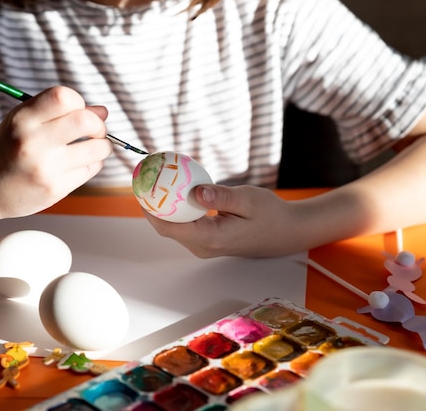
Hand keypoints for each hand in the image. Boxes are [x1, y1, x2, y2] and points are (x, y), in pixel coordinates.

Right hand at [0, 86, 111, 221]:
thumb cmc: (5, 150)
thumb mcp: (22, 122)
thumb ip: (58, 112)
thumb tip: (103, 111)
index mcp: (22, 119)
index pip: (64, 97)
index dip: (79, 102)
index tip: (77, 111)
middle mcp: (33, 143)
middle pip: (87, 122)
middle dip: (98, 125)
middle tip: (94, 130)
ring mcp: (45, 169)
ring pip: (97, 149)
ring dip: (101, 146)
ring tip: (90, 147)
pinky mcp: (55, 190)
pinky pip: (91, 170)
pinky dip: (92, 164)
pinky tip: (76, 164)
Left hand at [144, 184, 305, 257]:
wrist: (284, 232)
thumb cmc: (269, 215)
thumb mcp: (248, 200)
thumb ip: (221, 197)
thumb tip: (195, 191)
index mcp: (210, 239)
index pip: (169, 226)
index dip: (150, 208)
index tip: (140, 186)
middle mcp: (202, 246)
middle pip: (165, 227)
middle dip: (151, 204)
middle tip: (142, 179)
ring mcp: (203, 246)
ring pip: (173, 227)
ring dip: (161, 206)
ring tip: (153, 181)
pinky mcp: (206, 240)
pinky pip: (183, 225)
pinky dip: (174, 209)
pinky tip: (172, 190)